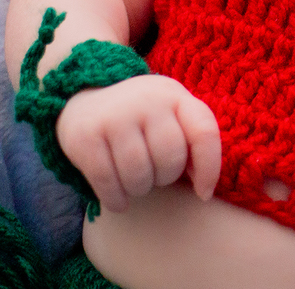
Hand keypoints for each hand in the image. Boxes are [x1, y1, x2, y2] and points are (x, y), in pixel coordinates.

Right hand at [56, 74, 221, 211]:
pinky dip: (116, 199)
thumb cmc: (139, 119)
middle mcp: (147, 99)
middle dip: (165, 178)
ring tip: (135, 183)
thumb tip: (204, 187)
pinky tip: (117, 199)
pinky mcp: (85, 135)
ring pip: (139, 175)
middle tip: (154, 175)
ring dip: (139, 190)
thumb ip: (191, 141)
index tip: (204, 193)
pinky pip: (107, 182)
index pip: (204, 132)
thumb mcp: (169, 116)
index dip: (210, 168)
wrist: (84, 99)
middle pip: (170, 159)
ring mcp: (114, 115)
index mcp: (174, 94)